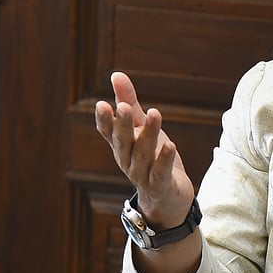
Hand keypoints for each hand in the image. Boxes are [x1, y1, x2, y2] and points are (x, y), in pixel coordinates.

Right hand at [94, 72, 194, 228]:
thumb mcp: (142, 127)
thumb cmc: (152, 157)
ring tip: (155, 113)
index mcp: (121, 146)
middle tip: (123, 106)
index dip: (104, 120)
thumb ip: (130, 102)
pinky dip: (164, 159)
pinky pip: (161, 172)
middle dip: (123, 124)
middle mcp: (127, 160)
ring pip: (143, 153)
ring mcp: (143, 174)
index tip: (102, 104)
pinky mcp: (160, 185)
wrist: (167, 197)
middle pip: (123, 141)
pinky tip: (170, 145)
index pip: (108, 132)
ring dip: (148, 134)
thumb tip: (116, 75)